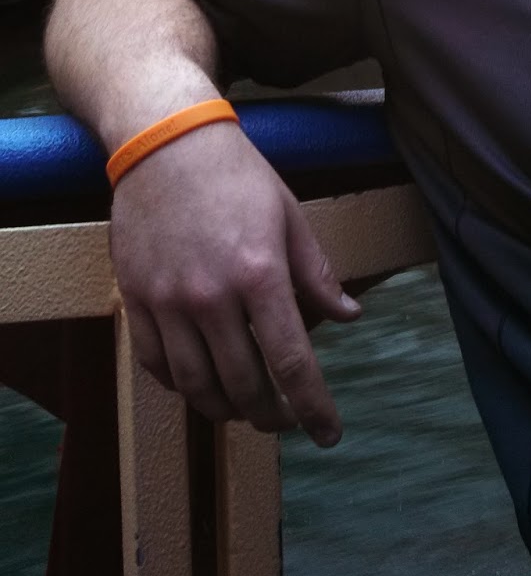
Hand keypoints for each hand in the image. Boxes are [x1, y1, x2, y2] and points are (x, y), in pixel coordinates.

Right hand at [110, 123, 360, 439]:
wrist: (165, 142)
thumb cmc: (236, 174)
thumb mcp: (289, 216)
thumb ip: (316, 274)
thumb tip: (349, 315)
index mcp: (260, 274)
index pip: (291, 362)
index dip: (313, 407)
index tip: (329, 434)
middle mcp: (212, 297)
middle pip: (244, 386)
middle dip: (272, 416)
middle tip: (288, 420)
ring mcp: (168, 301)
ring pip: (197, 386)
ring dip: (226, 409)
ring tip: (246, 408)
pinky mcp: (137, 298)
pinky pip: (156, 364)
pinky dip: (181, 386)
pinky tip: (201, 383)